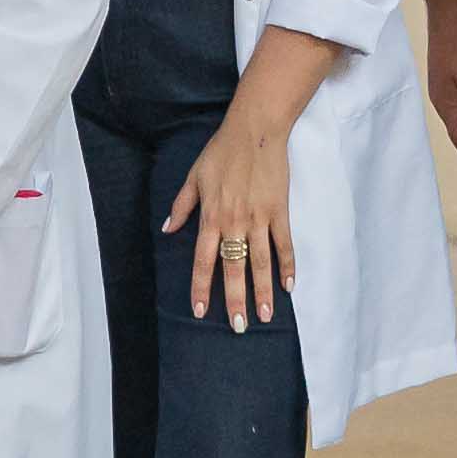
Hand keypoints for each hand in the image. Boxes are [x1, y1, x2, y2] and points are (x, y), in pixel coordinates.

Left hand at [169, 113, 296, 326]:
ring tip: (263, 316)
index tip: (200, 312)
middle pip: (234, 268)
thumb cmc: (221, 151)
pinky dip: (288, 266)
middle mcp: (234, 222)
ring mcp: (259, 218)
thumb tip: (167, 229)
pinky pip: (284, 244)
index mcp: (211, 216)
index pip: (203, 261)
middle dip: (235, 299)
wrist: (255, 130)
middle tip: (237, 327)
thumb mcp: (193, 176)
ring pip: (261, 262)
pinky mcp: (280, 211)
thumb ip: (181, 205)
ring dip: (262, 291)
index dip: (201, 288)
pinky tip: (289, 286)